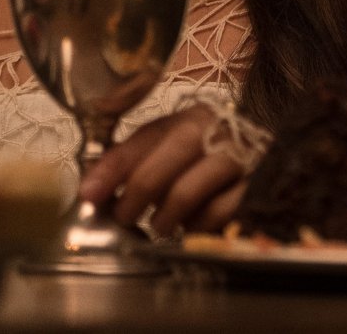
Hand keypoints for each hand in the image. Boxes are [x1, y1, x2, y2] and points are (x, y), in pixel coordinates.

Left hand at [79, 104, 247, 236]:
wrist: (258, 145)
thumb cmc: (203, 149)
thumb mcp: (168, 142)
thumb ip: (131, 159)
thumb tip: (91, 187)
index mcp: (185, 119)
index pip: (139, 143)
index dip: (109, 171)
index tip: (88, 195)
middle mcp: (211, 132)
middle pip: (160, 168)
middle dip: (134, 197)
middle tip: (123, 217)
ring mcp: (236, 158)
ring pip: (187, 193)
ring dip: (163, 217)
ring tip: (157, 226)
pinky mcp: (255, 186)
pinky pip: (219, 214)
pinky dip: (197, 226)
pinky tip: (190, 227)